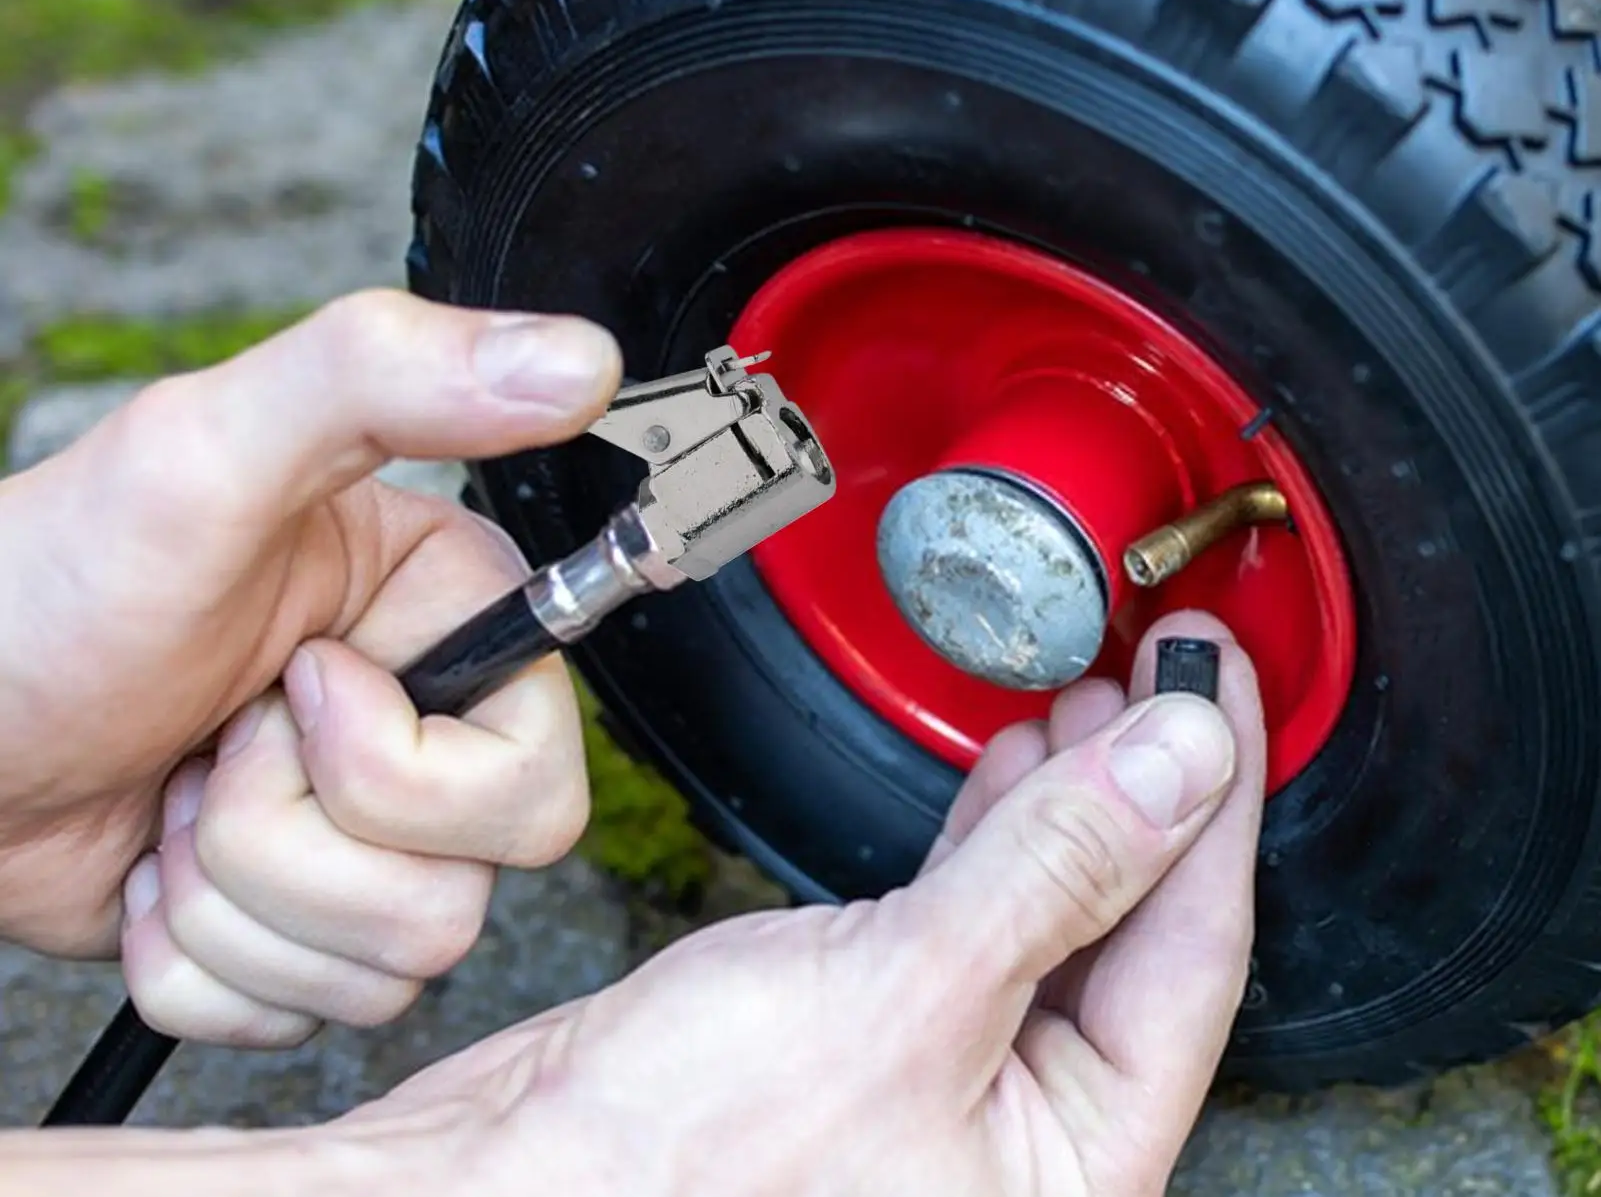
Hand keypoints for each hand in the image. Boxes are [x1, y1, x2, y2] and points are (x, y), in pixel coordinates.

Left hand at [0, 290, 621, 1047]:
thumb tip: (581, 361)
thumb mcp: (207, 451)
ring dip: (233, 897)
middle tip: (222, 743)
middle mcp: (432, 732)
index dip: (397, 770)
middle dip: (295, 842)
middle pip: (468, 889)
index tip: (294, 687)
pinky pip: (303, 1014)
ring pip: (389, 964)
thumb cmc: (44, 591)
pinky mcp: (303, 925)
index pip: (537, 779)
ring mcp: (370, 839)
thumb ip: (392, 374)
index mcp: (453, 621)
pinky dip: (197, 962)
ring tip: (177, 791)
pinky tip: (158, 861)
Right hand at [336, 614, 1264, 1196]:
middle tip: (1169, 670)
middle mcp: (1026, 1132)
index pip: (1196, 947)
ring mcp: (947, 1073)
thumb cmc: (678, 1168)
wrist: (506, 1192)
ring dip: (1076, 794)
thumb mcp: (909, 994)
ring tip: (1098, 696)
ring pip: (1056, 908)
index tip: (1218, 681)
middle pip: (1136, 925)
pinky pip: (974, 909)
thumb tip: (1181, 766)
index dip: (1217, 797)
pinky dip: (998, 827)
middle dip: (1154, 786)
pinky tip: (1015, 768)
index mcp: (1078, 1165)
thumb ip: (1057, 870)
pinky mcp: (874, 1022)